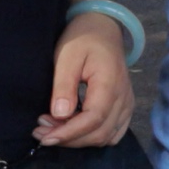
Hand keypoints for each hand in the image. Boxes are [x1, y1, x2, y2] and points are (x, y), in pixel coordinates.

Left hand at [39, 6, 135, 146]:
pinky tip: (74, 130)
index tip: (44, 136)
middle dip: (69, 138)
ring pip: (106, 137)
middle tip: (41, 131)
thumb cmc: (82, 39)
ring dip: (78, 140)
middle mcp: (123, 97)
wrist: (102, 29)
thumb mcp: (67, 56)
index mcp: (110, 83)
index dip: (69, 133)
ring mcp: (127, 104)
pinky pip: (113, 133)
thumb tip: (60, 115)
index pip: (93, 118)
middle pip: (99, 133)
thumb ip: (64, 85)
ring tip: (53, 129)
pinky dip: (93, 138)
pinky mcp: (125, 107)